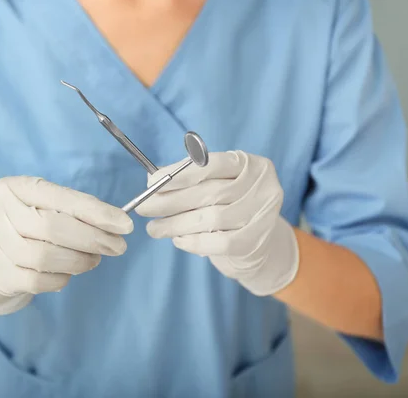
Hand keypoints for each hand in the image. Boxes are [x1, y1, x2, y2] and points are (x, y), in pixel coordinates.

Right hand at [0, 176, 133, 314]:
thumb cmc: (31, 225)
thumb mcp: (49, 207)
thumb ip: (79, 211)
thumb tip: (119, 224)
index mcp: (14, 188)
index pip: (61, 198)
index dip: (96, 212)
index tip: (125, 225)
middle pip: (52, 227)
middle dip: (92, 239)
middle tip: (117, 247)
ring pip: (45, 257)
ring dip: (79, 261)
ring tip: (93, 259)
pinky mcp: (1, 275)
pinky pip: (39, 281)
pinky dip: (62, 278)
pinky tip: (69, 272)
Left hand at [136, 151, 298, 295]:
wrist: (258, 239)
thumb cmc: (228, 204)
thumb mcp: (214, 183)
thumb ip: (187, 179)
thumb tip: (152, 181)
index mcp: (250, 164)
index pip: (211, 165)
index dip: (179, 174)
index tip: (152, 182)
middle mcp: (262, 186)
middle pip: (209, 193)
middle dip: (170, 201)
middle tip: (144, 208)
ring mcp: (263, 215)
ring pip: (211, 219)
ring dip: (176, 225)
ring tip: (154, 228)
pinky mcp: (256, 241)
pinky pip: (219, 243)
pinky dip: (194, 242)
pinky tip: (178, 240)